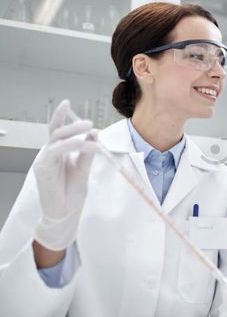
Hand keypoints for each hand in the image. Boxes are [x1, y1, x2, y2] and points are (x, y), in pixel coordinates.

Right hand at [34, 100, 96, 250]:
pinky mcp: (42, 168)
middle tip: (90, 122)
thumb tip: (93, 133)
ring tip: (91, 129)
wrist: (66, 213)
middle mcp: (48, 154)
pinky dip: (72, 145)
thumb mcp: (84, 168)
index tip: (67, 103)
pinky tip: (85, 145)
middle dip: (72, 124)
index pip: (57, 131)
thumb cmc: (72, 193)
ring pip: (57, 139)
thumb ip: (87, 151)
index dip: (61, 116)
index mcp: (57, 153)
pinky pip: (56, 151)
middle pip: (57, 132)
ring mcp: (44, 160)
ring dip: (74, 132)